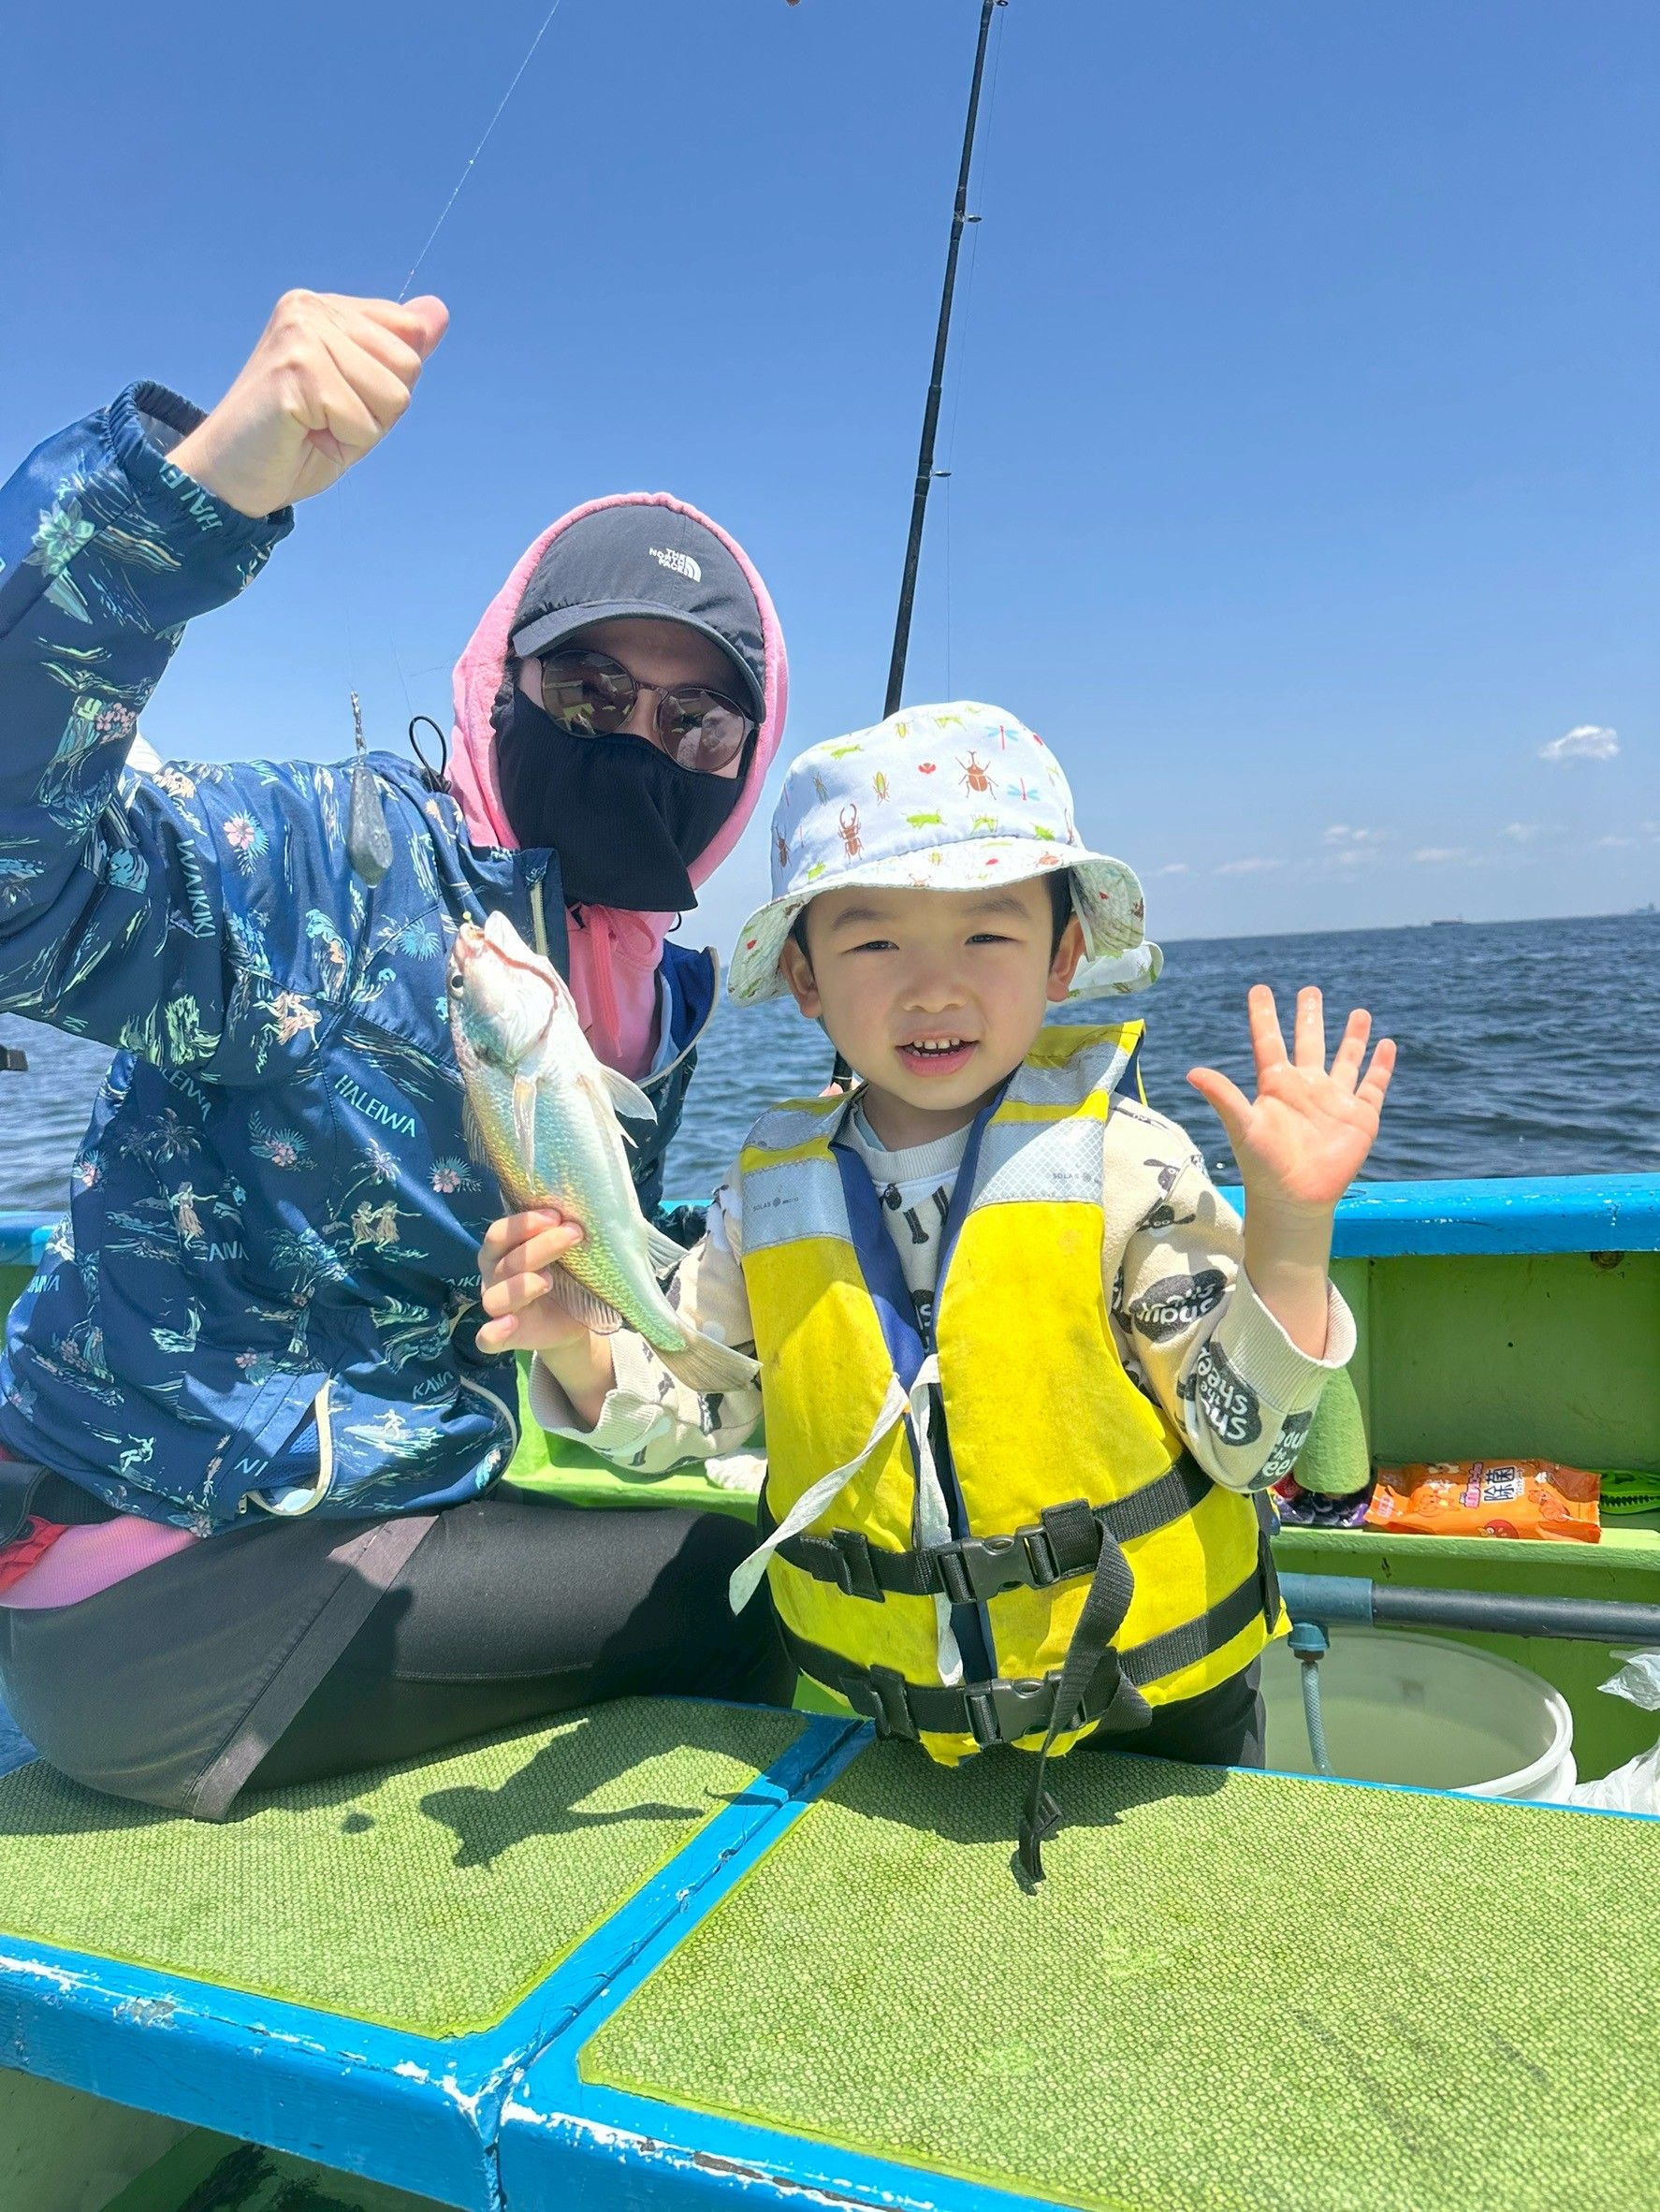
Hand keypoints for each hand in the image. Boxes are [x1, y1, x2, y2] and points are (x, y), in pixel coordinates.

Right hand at [167, 289, 447, 516]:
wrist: (229, 476)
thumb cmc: (294, 441)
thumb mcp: (361, 395)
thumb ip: (398, 353)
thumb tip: (438, 311)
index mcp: (325, 307)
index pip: (408, 334)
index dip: (384, 386)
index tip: (338, 400)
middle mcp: (311, 308)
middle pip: (407, 366)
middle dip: (378, 410)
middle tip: (326, 421)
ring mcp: (302, 335)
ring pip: (393, 396)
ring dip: (361, 429)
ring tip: (315, 428)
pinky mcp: (297, 370)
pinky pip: (363, 420)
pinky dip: (344, 442)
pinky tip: (304, 435)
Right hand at [477, 1208, 592, 1355]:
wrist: (572, 1318)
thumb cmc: (564, 1275)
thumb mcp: (566, 1254)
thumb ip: (563, 1236)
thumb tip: (579, 1216)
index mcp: (502, 1251)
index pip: (500, 1234)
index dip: (523, 1223)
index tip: (556, 1216)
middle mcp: (494, 1277)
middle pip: (506, 1262)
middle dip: (539, 1247)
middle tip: (573, 1234)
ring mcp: (497, 1308)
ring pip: (495, 1298)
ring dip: (520, 1286)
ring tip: (549, 1281)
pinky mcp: (504, 1336)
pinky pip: (486, 1339)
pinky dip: (494, 1332)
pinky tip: (510, 1323)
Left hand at [1188, 986, 1395, 1218]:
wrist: (1295, 1200)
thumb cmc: (1263, 1166)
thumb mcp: (1243, 1127)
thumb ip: (1223, 1097)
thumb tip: (1192, 1072)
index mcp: (1277, 1085)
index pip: (1269, 1040)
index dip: (1265, 1015)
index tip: (1260, 988)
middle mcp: (1306, 1087)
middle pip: (1309, 1042)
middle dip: (1310, 1016)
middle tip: (1310, 989)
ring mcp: (1335, 1101)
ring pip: (1346, 1059)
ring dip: (1353, 1036)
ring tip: (1359, 1011)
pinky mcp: (1361, 1117)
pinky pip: (1374, 1085)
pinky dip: (1382, 1066)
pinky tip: (1387, 1045)